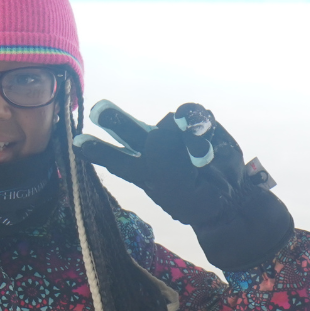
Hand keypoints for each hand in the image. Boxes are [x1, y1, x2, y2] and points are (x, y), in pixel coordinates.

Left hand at [75, 101, 291, 270]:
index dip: (97, 150)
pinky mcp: (199, 125)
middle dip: (114, 119)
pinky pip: (193, 116)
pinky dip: (198, 124)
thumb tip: (174, 127)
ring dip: (181, 132)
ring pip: (168, 121)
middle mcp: (154, 148)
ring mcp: (175, 135)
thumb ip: (171, 161)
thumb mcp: (184, 196)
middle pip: (128, 129)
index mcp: (142, 170)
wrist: (232, 198)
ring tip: (196, 153)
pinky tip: (205, 135)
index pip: (115, 158)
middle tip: (99, 111)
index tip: (77, 144)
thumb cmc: (200, 199)